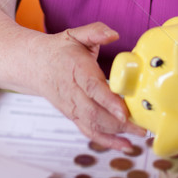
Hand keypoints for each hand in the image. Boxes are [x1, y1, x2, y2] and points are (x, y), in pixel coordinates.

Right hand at [35, 21, 145, 151]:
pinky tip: (125, 145)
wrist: (35, 64)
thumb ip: (95, 32)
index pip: (92, 88)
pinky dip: (107, 142)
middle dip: (119, 123)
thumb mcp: (75, 35)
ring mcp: (72, 107)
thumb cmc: (59, 50)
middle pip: (94, 113)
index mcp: (76, 70)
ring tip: (139, 135)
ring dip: (117, 134)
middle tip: (142, 126)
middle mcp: (73, 92)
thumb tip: (113, 34)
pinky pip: (89, 132)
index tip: (124, 111)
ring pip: (93, 125)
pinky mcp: (73, 116)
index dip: (108, 101)